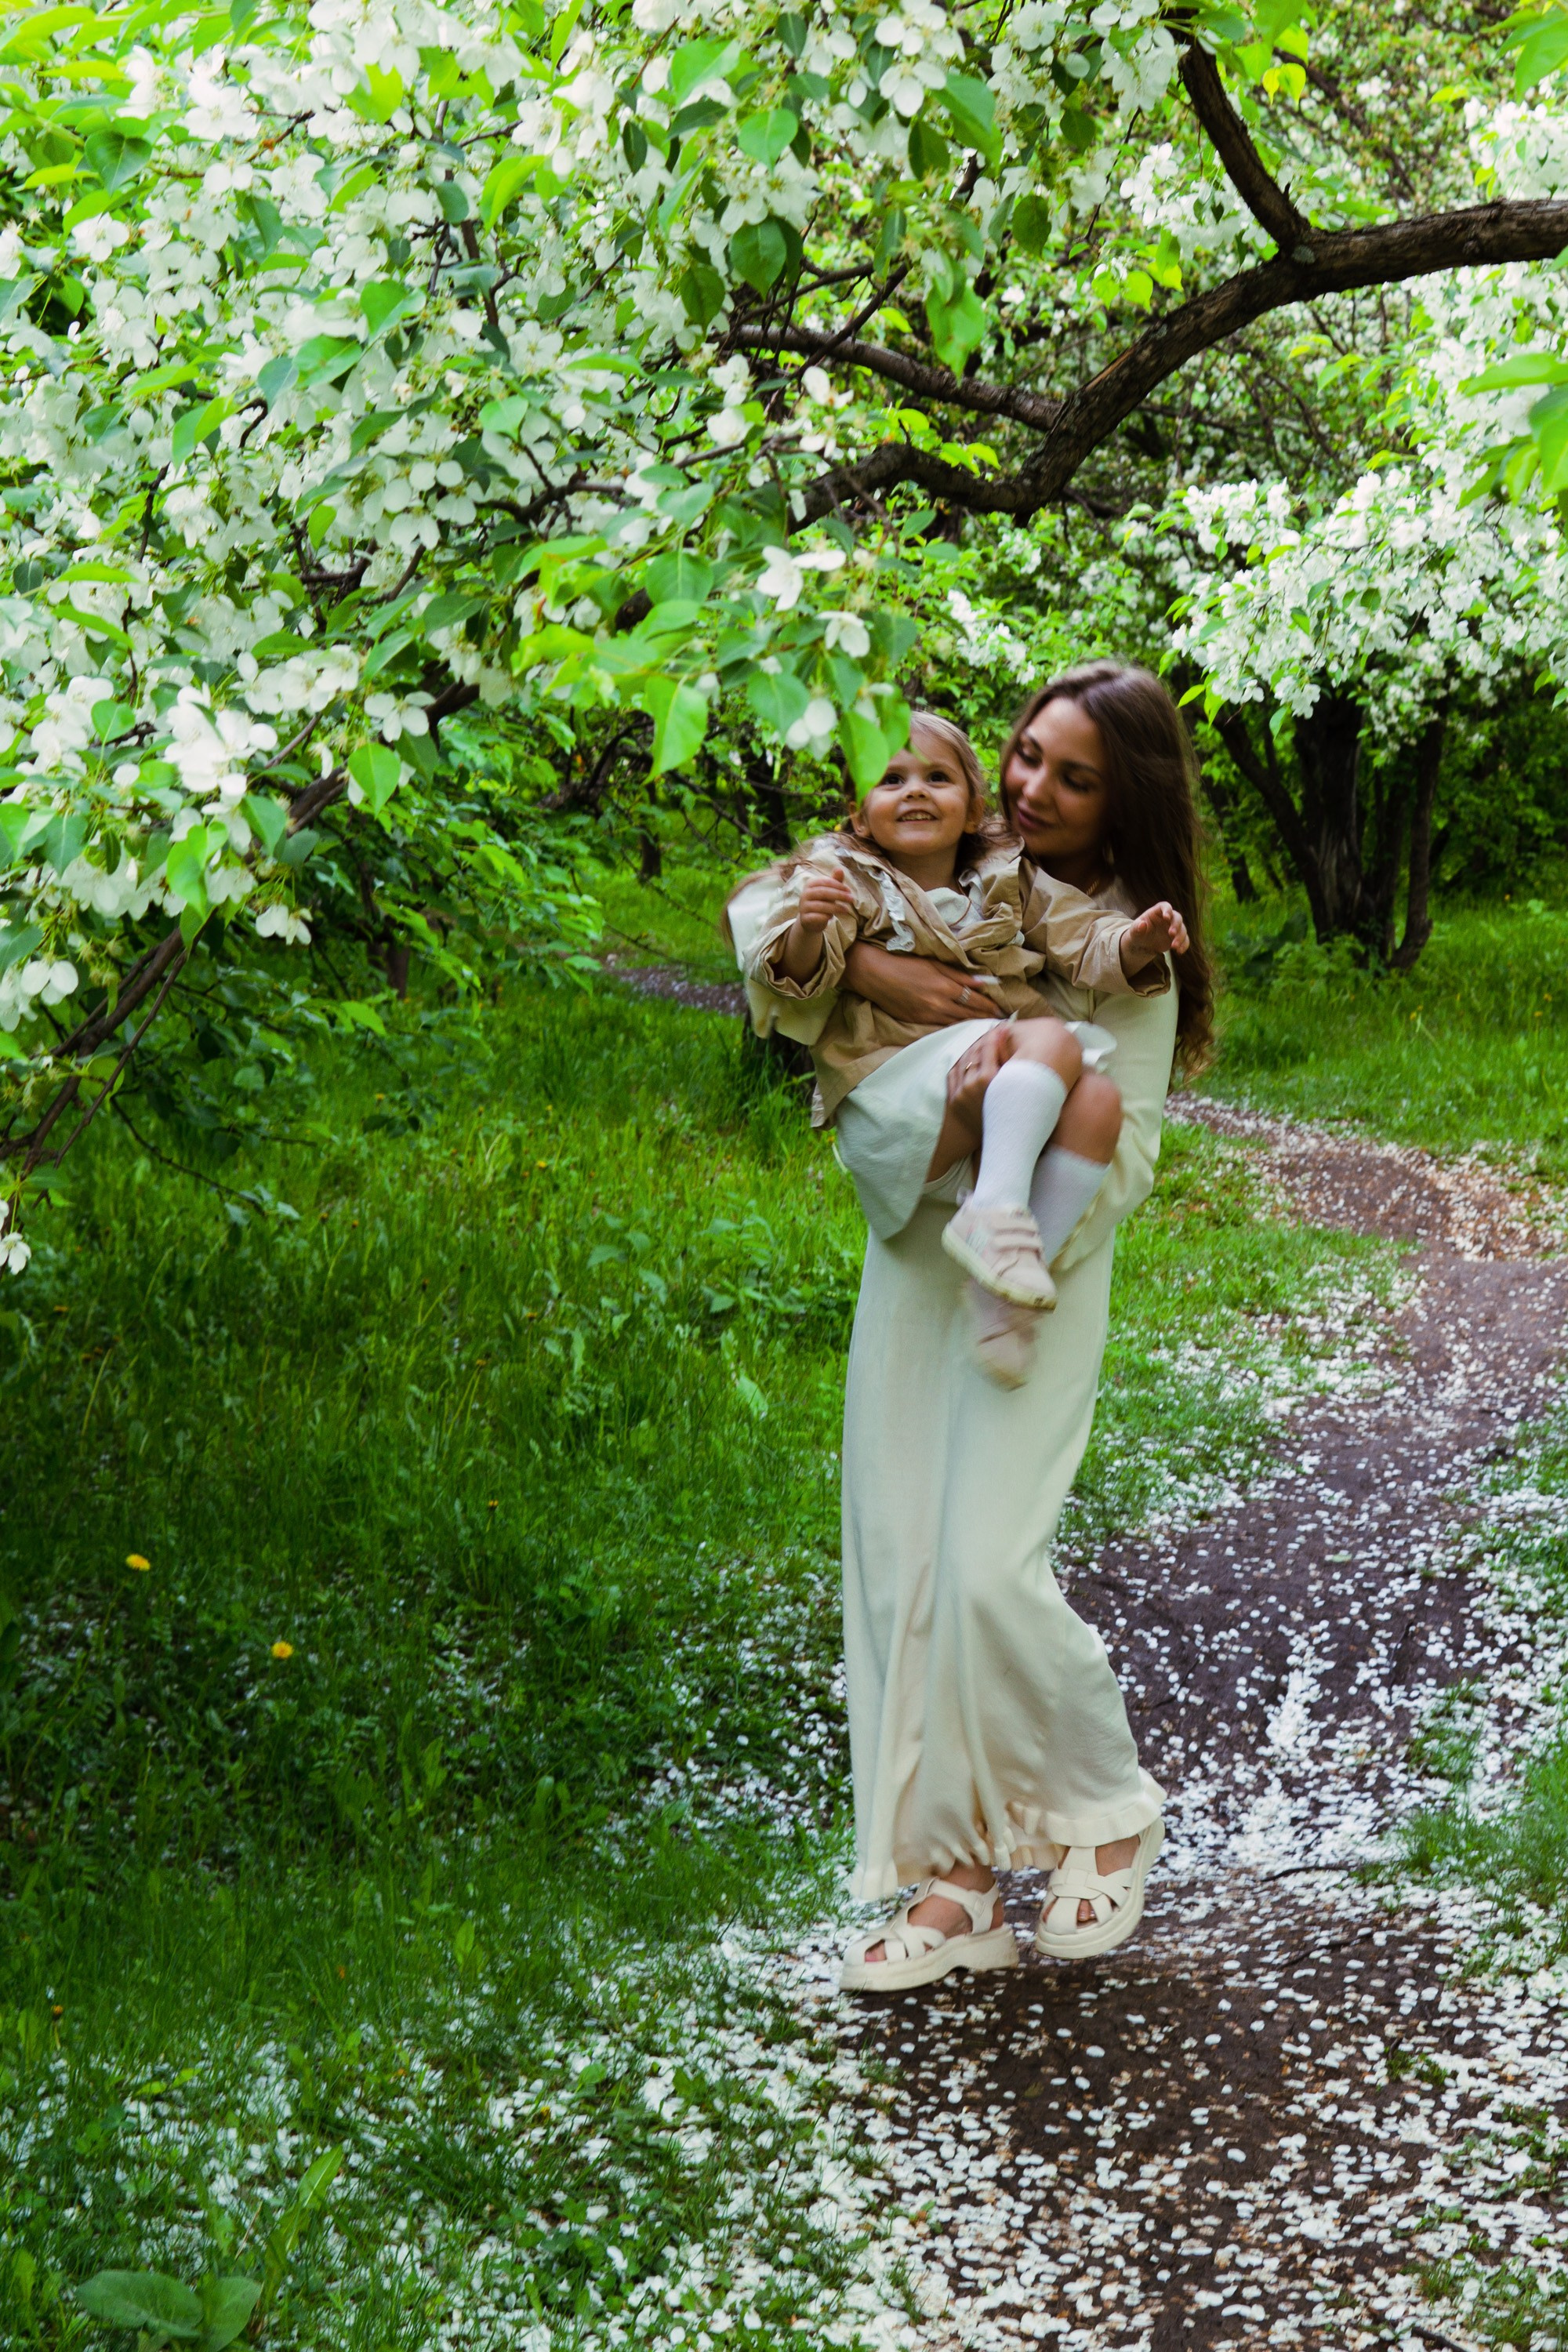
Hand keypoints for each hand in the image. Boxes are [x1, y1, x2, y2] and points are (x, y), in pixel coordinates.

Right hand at [794, 867, 858, 936]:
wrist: (812, 920)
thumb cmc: (823, 901)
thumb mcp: (830, 891)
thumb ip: (835, 881)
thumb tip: (839, 869)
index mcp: (810, 884)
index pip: (825, 881)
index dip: (838, 885)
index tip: (849, 891)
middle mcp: (805, 894)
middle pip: (823, 892)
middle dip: (839, 895)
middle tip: (852, 899)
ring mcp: (803, 907)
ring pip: (821, 906)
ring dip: (836, 908)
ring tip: (846, 910)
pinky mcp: (804, 918)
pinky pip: (817, 917)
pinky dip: (826, 917)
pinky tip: (832, 917)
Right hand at [842, 939, 1002, 1025]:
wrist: (873, 974)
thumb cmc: (904, 963)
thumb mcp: (934, 963)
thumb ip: (958, 974)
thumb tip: (982, 982)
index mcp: (944, 987)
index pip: (975, 1000)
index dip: (990, 1006)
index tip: (1003, 1010)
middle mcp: (938, 1005)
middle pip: (969, 1015)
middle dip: (986, 1019)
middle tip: (1001, 1023)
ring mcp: (927, 1016)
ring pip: (956, 1024)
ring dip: (973, 1026)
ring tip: (986, 1028)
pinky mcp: (916, 1021)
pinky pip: (941, 1027)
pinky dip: (955, 1028)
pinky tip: (963, 1029)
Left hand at [944, 1022, 1016, 1134]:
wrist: (998, 1141)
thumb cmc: (1014, 1111)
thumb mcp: (1014, 1085)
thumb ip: (1009, 1060)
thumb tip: (1005, 1033)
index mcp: (989, 1079)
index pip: (988, 1047)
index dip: (994, 1034)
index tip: (999, 1027)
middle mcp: (972, 1083)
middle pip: (974, 1052)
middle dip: (983, 1040)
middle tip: (991, 1033)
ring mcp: (961, 1092)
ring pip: (963, 1061)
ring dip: (971, 1050)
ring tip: (981, 1045)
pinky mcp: (954, 1098)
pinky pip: (954, 1073)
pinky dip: (961, 1064)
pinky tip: (969, 1059)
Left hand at [1120, 900, 1188, 975]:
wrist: (1143, 944)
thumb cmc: (1138, 933)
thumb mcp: (1134, 930)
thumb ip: (1137, 927)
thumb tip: (1142, 924)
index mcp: (1157, 912)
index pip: (1165, 906)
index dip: (1167, 910)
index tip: (1166, 917)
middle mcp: (1168, 918)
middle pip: (1177, 917)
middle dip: (1176, 925)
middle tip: (1171, 934)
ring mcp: (1174, 927)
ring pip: (1182, 929)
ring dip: (1180, 937)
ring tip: (1174, 947)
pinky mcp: (1177, 937)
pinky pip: (1185, 940)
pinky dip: (1184, 945)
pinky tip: (1179, 951)